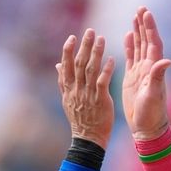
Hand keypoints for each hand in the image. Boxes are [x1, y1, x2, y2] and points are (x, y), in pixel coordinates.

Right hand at [56, 29, 114, 148]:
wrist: (88, 138)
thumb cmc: (80, 118)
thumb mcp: (67, 99)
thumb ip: (63, 81)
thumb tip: (58, 65)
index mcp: (68, 88)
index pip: (66, 66)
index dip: (68, 50)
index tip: (72, 37)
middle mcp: (76, 89)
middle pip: (79, 64)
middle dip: (84, 46)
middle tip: (90, 31)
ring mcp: (88, 94)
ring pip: (91, 69)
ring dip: (96, 53)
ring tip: (101, 39)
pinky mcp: (100, 100)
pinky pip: (103, 82)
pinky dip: (107, 69)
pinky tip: (112, 59)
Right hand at [122, 7, 170, 140]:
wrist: (147, 127)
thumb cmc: (152, 114)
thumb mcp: (153, 95)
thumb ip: (158, 77)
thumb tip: (167, 61)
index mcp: (154, 69)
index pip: (153, 43)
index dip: (150, 28)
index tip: (146, 13)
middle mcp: (149, 68)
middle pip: (147, 41)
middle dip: (144, 24)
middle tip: (141, 8)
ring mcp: (141, 72)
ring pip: (140, 46)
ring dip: (138, 31)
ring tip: (135, 16)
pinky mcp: (133, 78)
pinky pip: (131, 57)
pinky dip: (130, 46)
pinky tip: (128, 36)